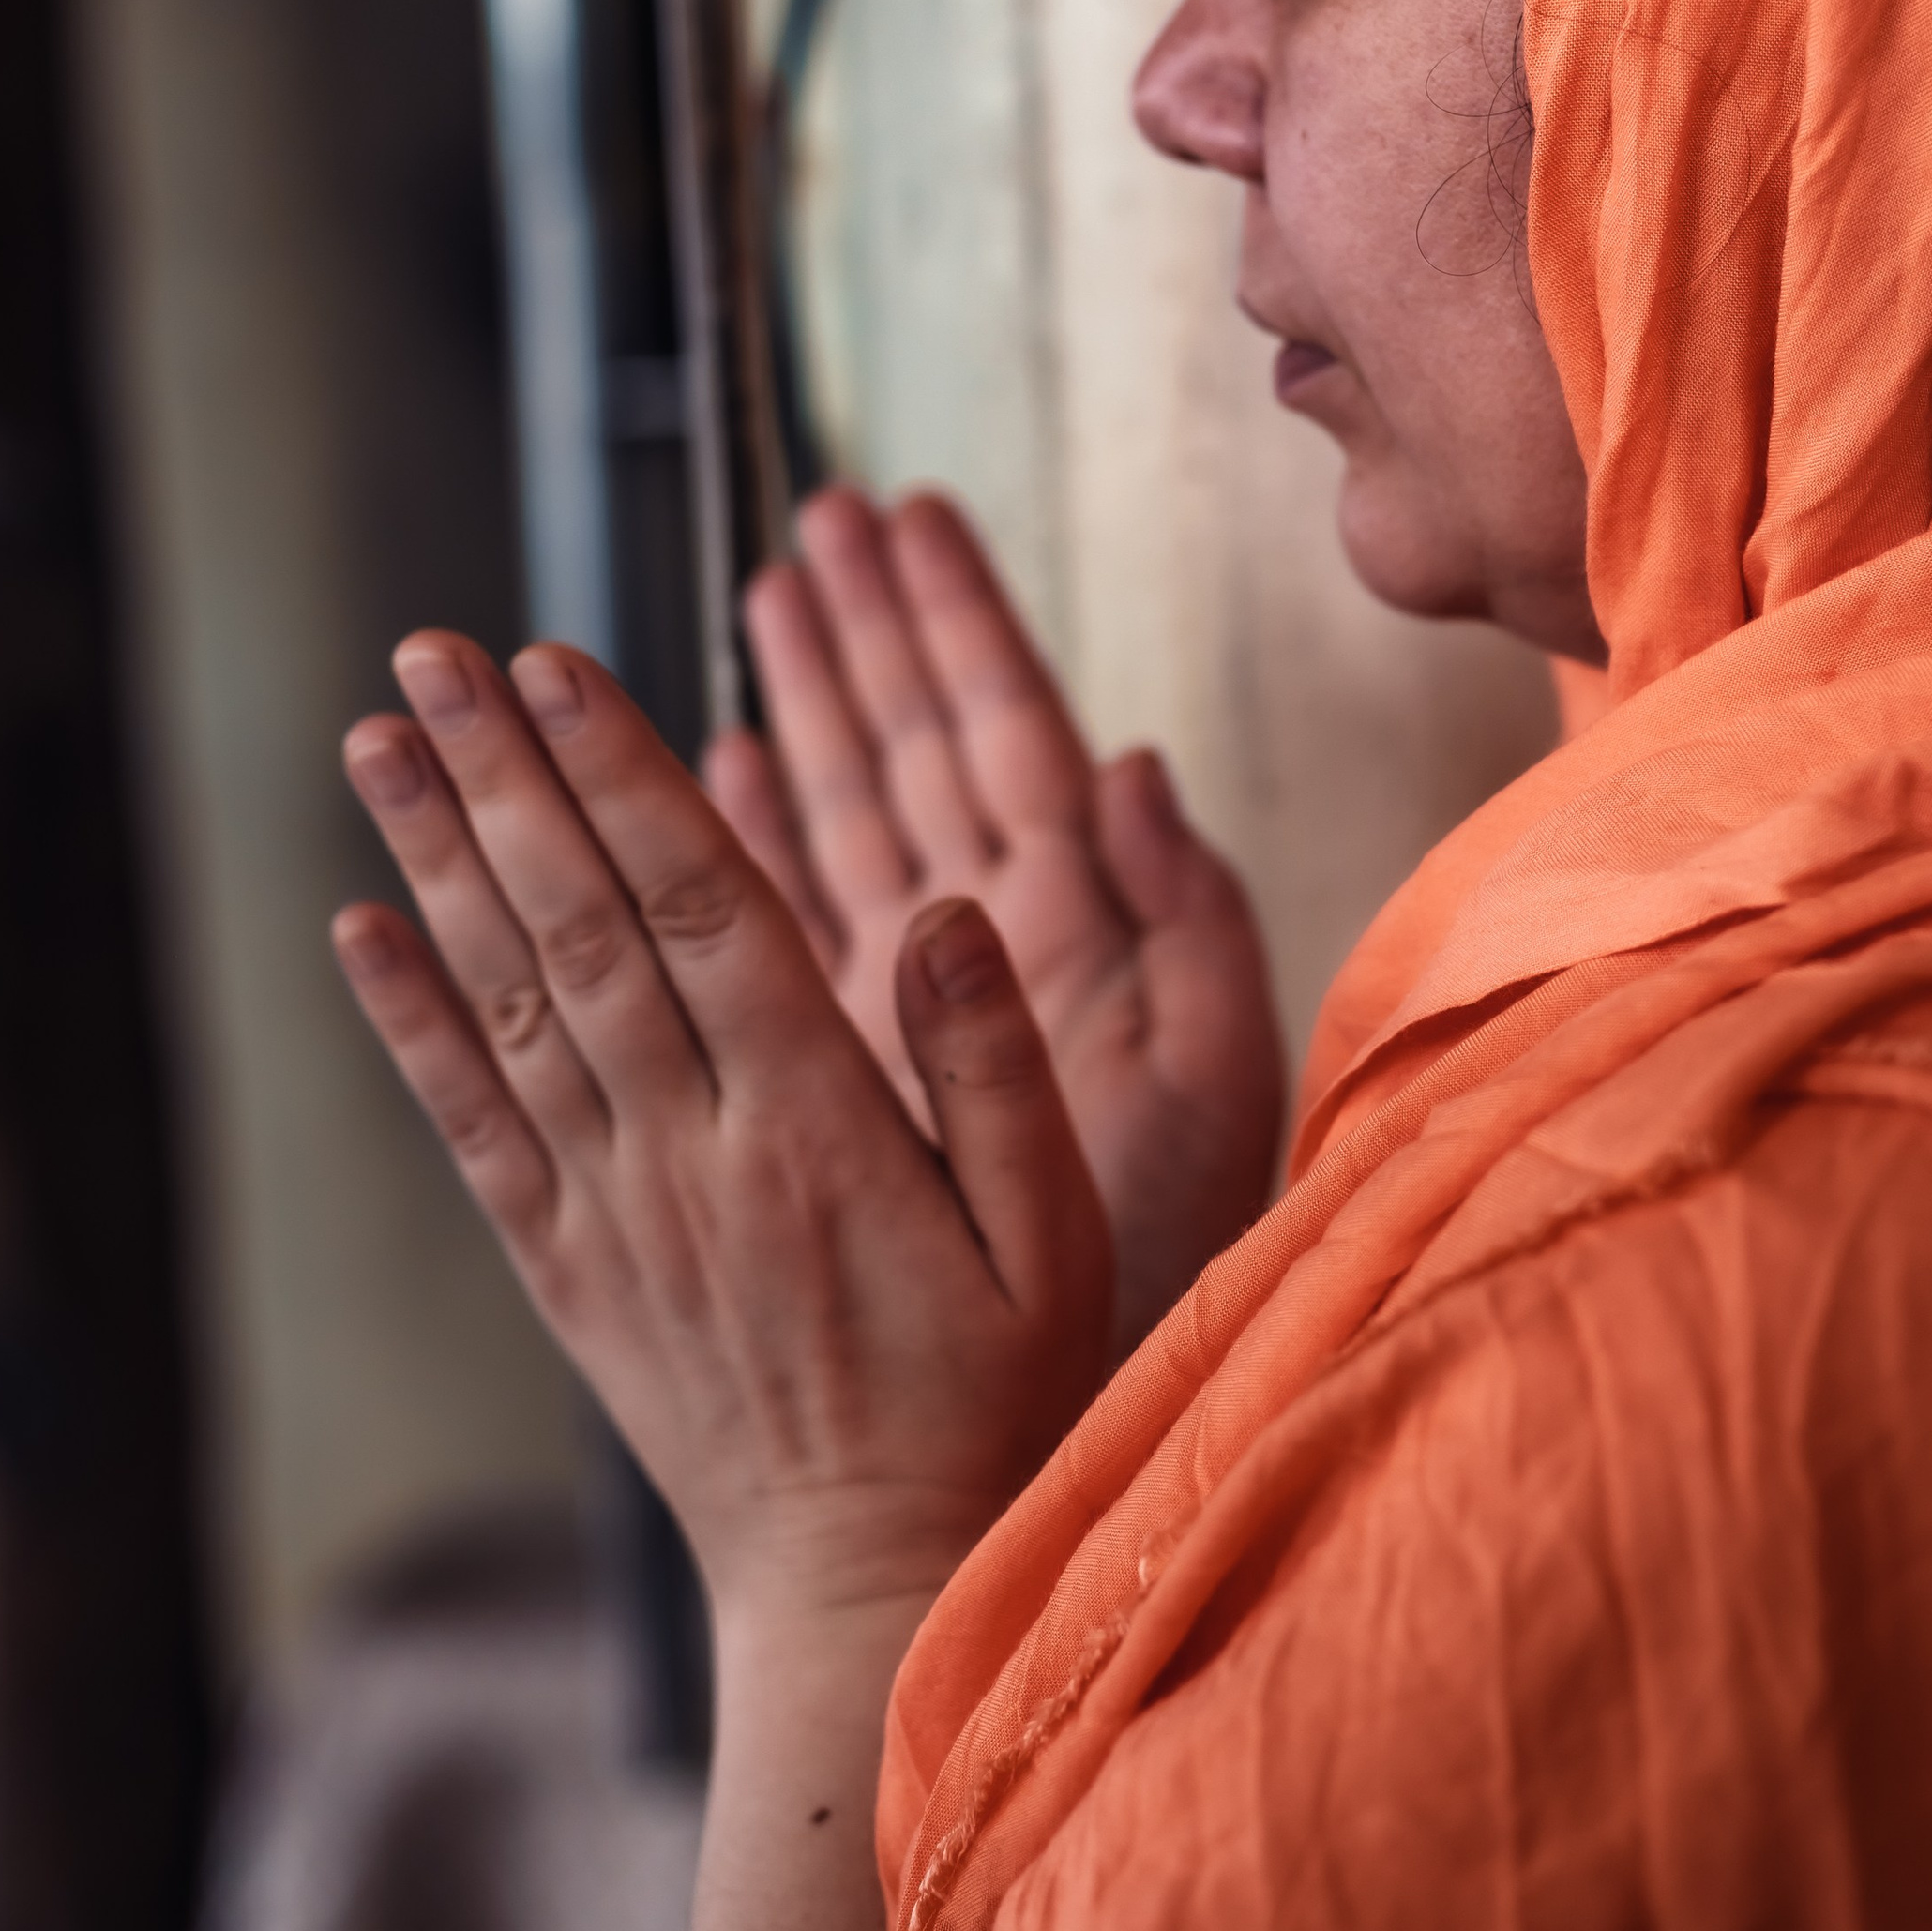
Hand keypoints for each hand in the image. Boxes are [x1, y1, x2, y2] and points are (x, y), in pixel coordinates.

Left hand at [331, 631, 1110, 1616]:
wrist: (866, 1583)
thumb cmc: (990, 1400)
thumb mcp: (1055, 1239)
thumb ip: (996, 1067)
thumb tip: (946, 901)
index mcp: (818, 1127)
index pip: (700, 909)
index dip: (622, 778)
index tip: (560, 664)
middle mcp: (692, 1154)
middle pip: (580, 927)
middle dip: (504, 776)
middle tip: (436, 651)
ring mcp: (615, 1213)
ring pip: (512, 1004)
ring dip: (438, 862)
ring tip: (380, 738)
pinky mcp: (567, 1271)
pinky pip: (473, 1127)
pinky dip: (411, 1024)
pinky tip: (360, 928)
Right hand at [705, 490, 1285, 1361]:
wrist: (1061, 1415)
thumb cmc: (1168, 1268)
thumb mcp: (1213, 1096)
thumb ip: (1189, 930)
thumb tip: (1136, 767)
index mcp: (1076, 934)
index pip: (1004, 737)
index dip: (955, 623)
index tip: (903, 517)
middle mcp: (989, 948)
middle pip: (919, 750)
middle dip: (871, 631)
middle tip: (818, 515)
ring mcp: (907, 1002)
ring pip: (847, 819)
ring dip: (807, 706)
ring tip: (766, 597)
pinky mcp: (844, 1067)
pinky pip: (785, 925)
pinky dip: (752, 845)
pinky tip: (718, 769)